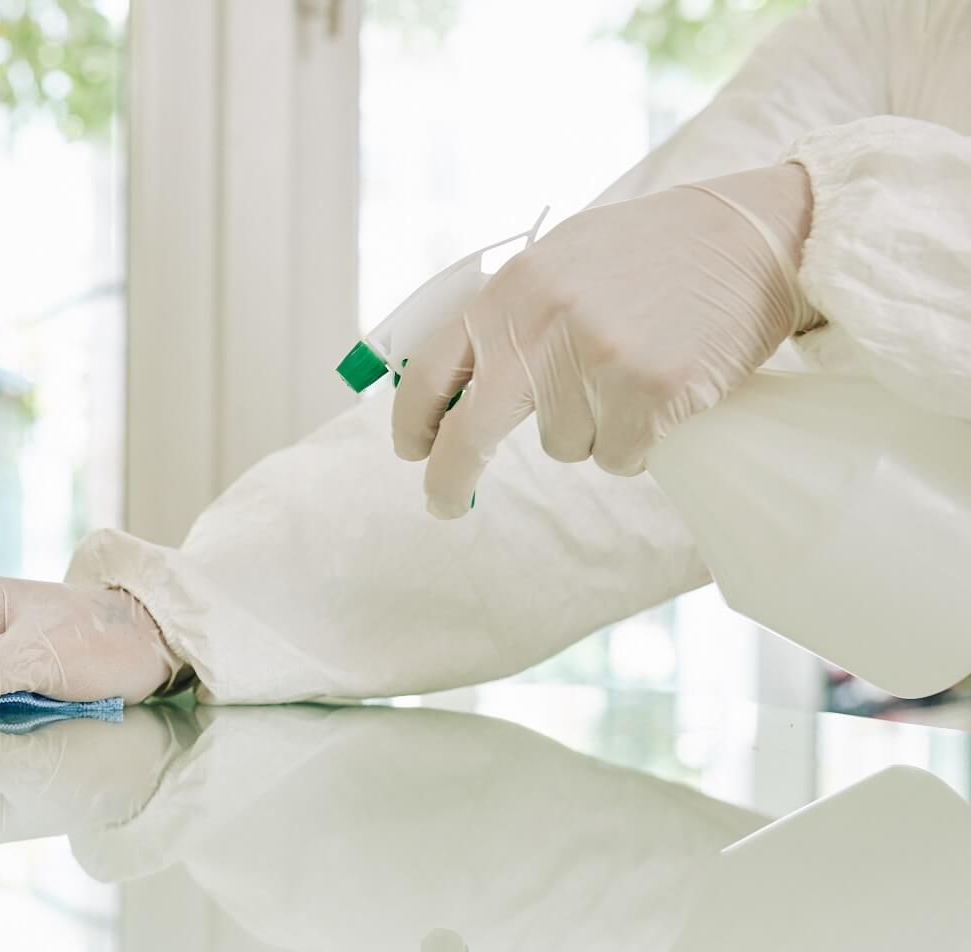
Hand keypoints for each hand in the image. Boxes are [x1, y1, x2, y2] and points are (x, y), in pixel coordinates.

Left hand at [392, 164, 816, 517]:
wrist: (752, 234)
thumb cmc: (656, 252)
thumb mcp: (561, 260)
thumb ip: (512, 315)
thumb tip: (462, 380)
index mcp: (511, 291)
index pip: (433, 369)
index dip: (413, 418)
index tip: (412, 449)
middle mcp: (542, 326)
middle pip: (471, 434)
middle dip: (451, 478)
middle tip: (443, 504)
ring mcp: (594, 360)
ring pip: (565, 447)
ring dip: (595, 429)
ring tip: (634, 374)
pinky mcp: (648, 393)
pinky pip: (619, 457)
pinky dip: (639, 442)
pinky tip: (664, 397)